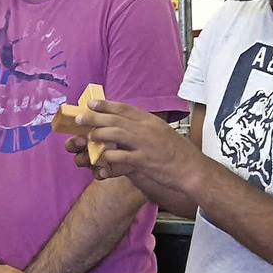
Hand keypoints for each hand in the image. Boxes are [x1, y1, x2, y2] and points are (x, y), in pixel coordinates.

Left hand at [71, 100, 200, 191]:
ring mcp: (146, 145)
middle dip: (95, 117)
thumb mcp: (161, 132)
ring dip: (99, 135)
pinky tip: (101, 157)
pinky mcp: (144, 161)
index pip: (124, 108)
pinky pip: (121, 156)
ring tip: (88, 137)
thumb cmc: (176, 152)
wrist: (193, 170)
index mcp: (150, 121)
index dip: (106, 105)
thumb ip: (142, 127)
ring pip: (116, 134)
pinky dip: (108, 156)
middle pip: (115, 119)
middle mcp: (147, 129)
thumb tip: (122, 123)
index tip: (91, 103)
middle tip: (79, 119)